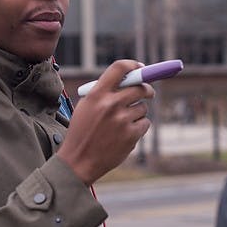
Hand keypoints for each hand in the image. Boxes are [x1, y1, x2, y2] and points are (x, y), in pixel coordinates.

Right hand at [58, 60, 153, 184]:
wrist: (78, 161)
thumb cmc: (82, 132)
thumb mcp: (86, 107)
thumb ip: (104, 92)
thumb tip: (129, 80)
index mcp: (97, 94)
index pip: (120, 68)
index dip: (133, 65)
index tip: (140, 68)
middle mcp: (110, 104)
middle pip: (139, 87)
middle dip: (147, 89)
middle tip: (148, 92)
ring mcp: (122, 120)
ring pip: (142, 107)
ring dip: (137, 112)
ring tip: (123, 123)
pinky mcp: (131, 135)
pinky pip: (145, 123)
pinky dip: (139, 126)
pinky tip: (125, 134)